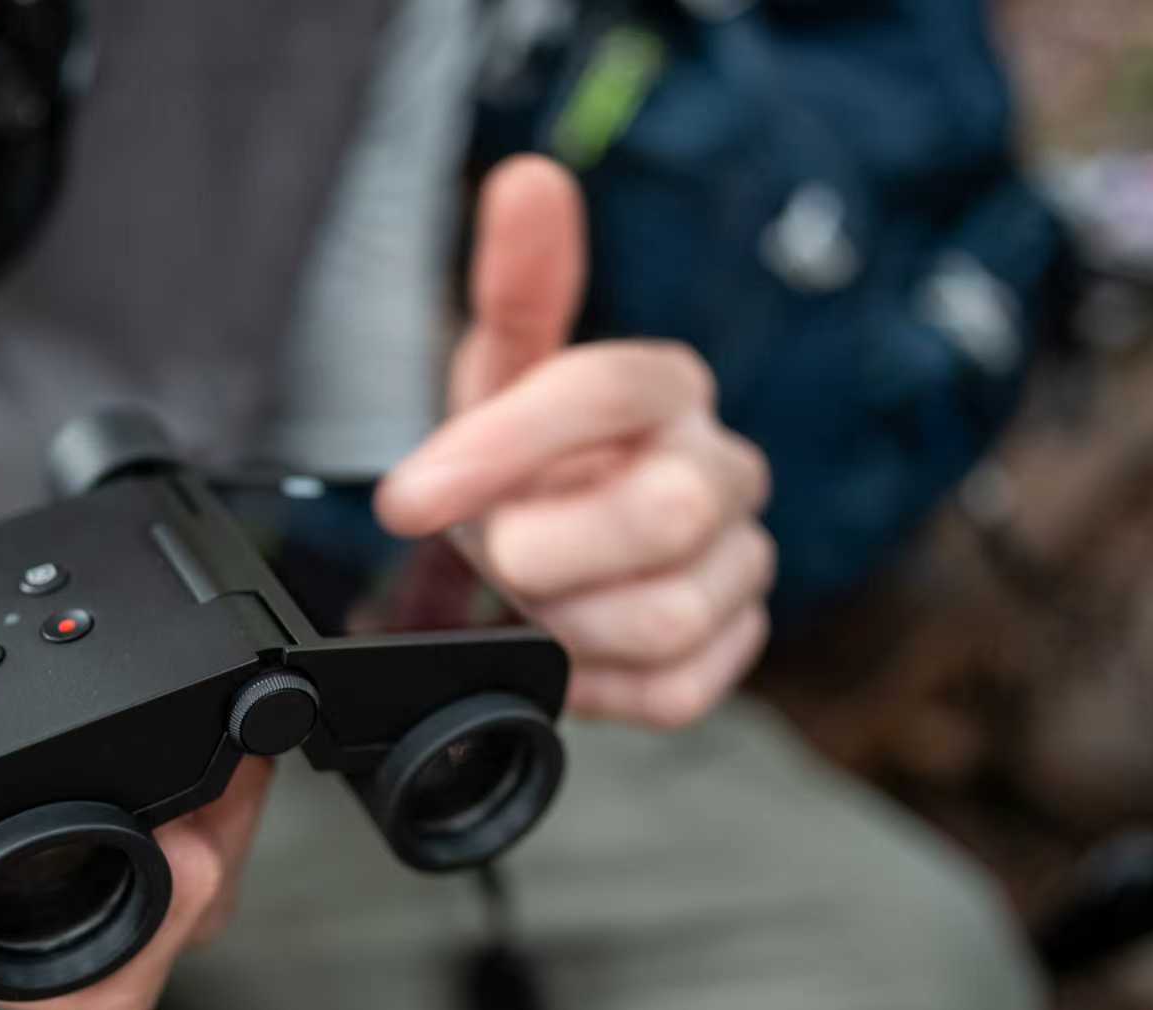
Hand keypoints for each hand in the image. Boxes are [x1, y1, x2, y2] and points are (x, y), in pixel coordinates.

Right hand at [0, 584, 273, 1009]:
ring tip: (231, 739)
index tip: (200, 837)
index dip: (166, 922)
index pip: (89, 982)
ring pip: (159, 877)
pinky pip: (132, 812)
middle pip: (154, 932)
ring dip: (211, 819)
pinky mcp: (31, 795)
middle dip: (221, 860)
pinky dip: (177, 774)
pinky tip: (185, 713)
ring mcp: (11, 853)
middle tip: (240, 761)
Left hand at [377, 156, 773, 730]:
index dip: (501, 446)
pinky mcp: (735, 647)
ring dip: (569, 622)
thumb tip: (528, 180)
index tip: (411, 495)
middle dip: (551, 548)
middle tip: (492, 556)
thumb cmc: (529, 462)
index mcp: (667, 388)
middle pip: (666, 512)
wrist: (550, 554)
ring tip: (529, 604)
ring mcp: (741, 563)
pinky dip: (602, 682)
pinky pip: (680, 687)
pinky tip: (568, 652)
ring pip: (671, 614)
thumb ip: (517, 282)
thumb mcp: (501, 371)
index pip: (604, 391)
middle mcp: (722, 469)